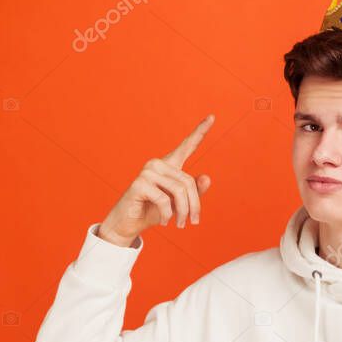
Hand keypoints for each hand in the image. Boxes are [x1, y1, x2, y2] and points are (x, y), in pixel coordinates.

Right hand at [98, 114, 214, 246]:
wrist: (129, 224)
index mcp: (169, 165)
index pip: (187, 146)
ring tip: (180, 224)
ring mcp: (148, 171)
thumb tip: (206, 178)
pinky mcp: (140, 183)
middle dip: (193, 206)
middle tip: (192, 222)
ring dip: (182, 212)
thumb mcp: (178, 204)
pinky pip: (164, 200)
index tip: (212, 117)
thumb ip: (193, 193)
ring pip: (179, 191)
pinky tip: (164, 221)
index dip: (200, 132)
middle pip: (189, 182)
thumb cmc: (153, 212)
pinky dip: (168, 214)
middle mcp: (158, 164)